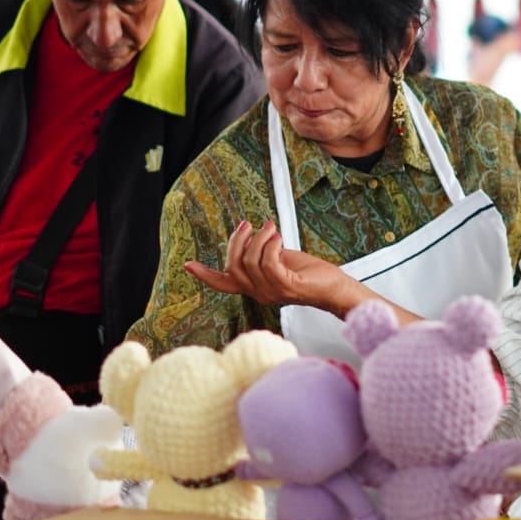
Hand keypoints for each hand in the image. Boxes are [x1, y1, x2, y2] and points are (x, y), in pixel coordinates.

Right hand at [185, 220, 358, 316]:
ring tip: (271, 228)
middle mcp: (259, 293)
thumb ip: (261, 253)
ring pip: (250, 262)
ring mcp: (272, 292)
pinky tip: (278, 237)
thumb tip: (249, 236)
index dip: (205, 275)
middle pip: (233, 266)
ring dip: (260, 239)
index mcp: (254, 287)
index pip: (224, 284)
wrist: (333, 287)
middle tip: (248, 225)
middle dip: (237, 241)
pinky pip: (268, 263)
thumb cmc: (308, 273)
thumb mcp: (278, 259)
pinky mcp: (286, 286)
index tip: (187, 264)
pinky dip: (271, 245)